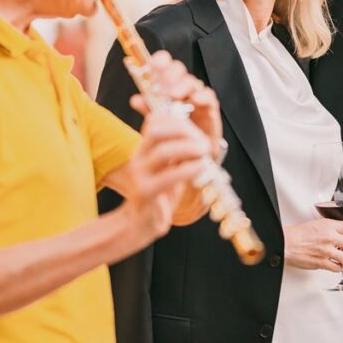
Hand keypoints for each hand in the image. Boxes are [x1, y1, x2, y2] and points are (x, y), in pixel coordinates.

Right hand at [121, 112, 210, 245]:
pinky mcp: (145, 193)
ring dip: (189, 148)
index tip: (196, 129)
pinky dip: (188, 170)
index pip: (154, 120)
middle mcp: (138, 158)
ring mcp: (139, 175)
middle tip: (203, 141)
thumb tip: (201, 137)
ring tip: (204, 153)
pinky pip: (168, 177)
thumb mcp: (167, 167)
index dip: (177, 119)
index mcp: (143, 149)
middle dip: (183, 130)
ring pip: (163, 152)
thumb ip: (178, 151)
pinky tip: (200, 169)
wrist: (142, 222)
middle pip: (156, 130)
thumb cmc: (160, 193)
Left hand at [129, 50, 222, 149]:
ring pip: (191, 81)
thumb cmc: (175, 131)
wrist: (194, 151)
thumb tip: (135, 99)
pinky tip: (194, 100)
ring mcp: (197, 96)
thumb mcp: (159, 120)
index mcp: (168, 86)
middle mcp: (182, 87)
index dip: (160, 61)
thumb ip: (149, 109)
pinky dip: (202, 96)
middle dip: (169, 74)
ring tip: (173, 96)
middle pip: (178, 69)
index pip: (165, 65)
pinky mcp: (210, 107)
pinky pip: (208, 96)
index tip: (153, 65)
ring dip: (182, 86)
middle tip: (162, 86)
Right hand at [282, 218, 342, 271]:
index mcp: (328, 226)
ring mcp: (327, 251)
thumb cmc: (296, 234)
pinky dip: (337, 268)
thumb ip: (329, 227)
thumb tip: (339, 231)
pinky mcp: (322, 263)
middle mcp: (329, 238)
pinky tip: (334, 264)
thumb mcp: (315, 224)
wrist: (285, 243)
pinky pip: (338, 268)